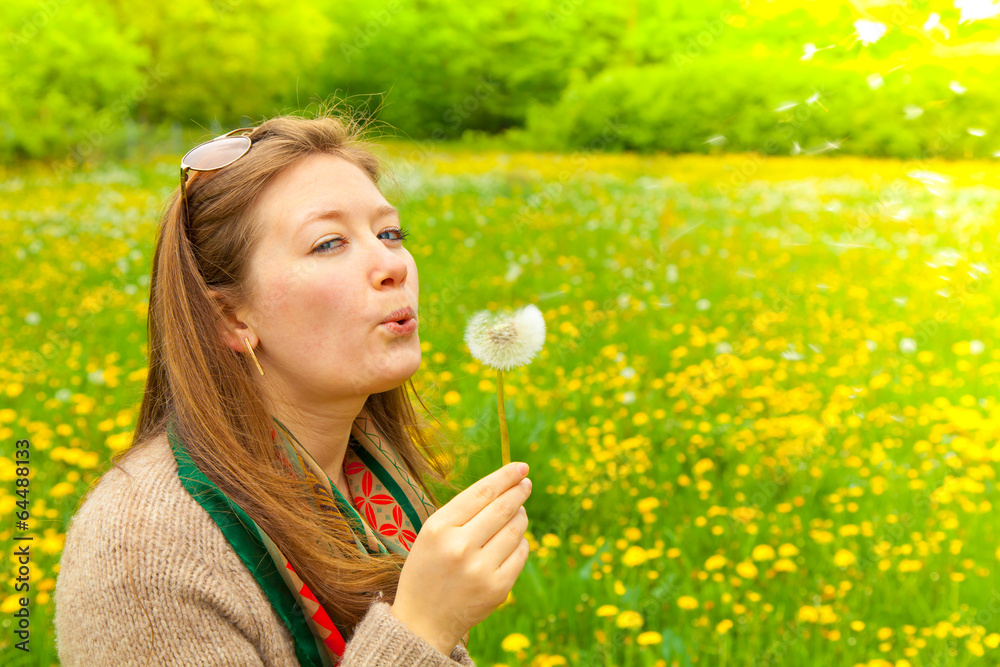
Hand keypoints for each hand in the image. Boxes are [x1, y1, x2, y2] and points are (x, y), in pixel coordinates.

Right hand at [390, 461, 531, 654]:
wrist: (422, 622)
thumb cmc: (428, 569)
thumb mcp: (431, 534)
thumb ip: (462, 512)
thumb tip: (505, 490)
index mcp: (439, 528)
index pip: (481, 493)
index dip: (505, 477)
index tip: (520, 467)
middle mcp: (460, 547)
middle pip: (502, 508)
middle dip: (519, 491)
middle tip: (526, 483)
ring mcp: (480, 570)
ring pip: (515, 530)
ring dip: (521, 516)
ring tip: (518, 511)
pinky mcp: (497, 589)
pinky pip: (520, 554)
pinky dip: (521, 542)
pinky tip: (514, 540)